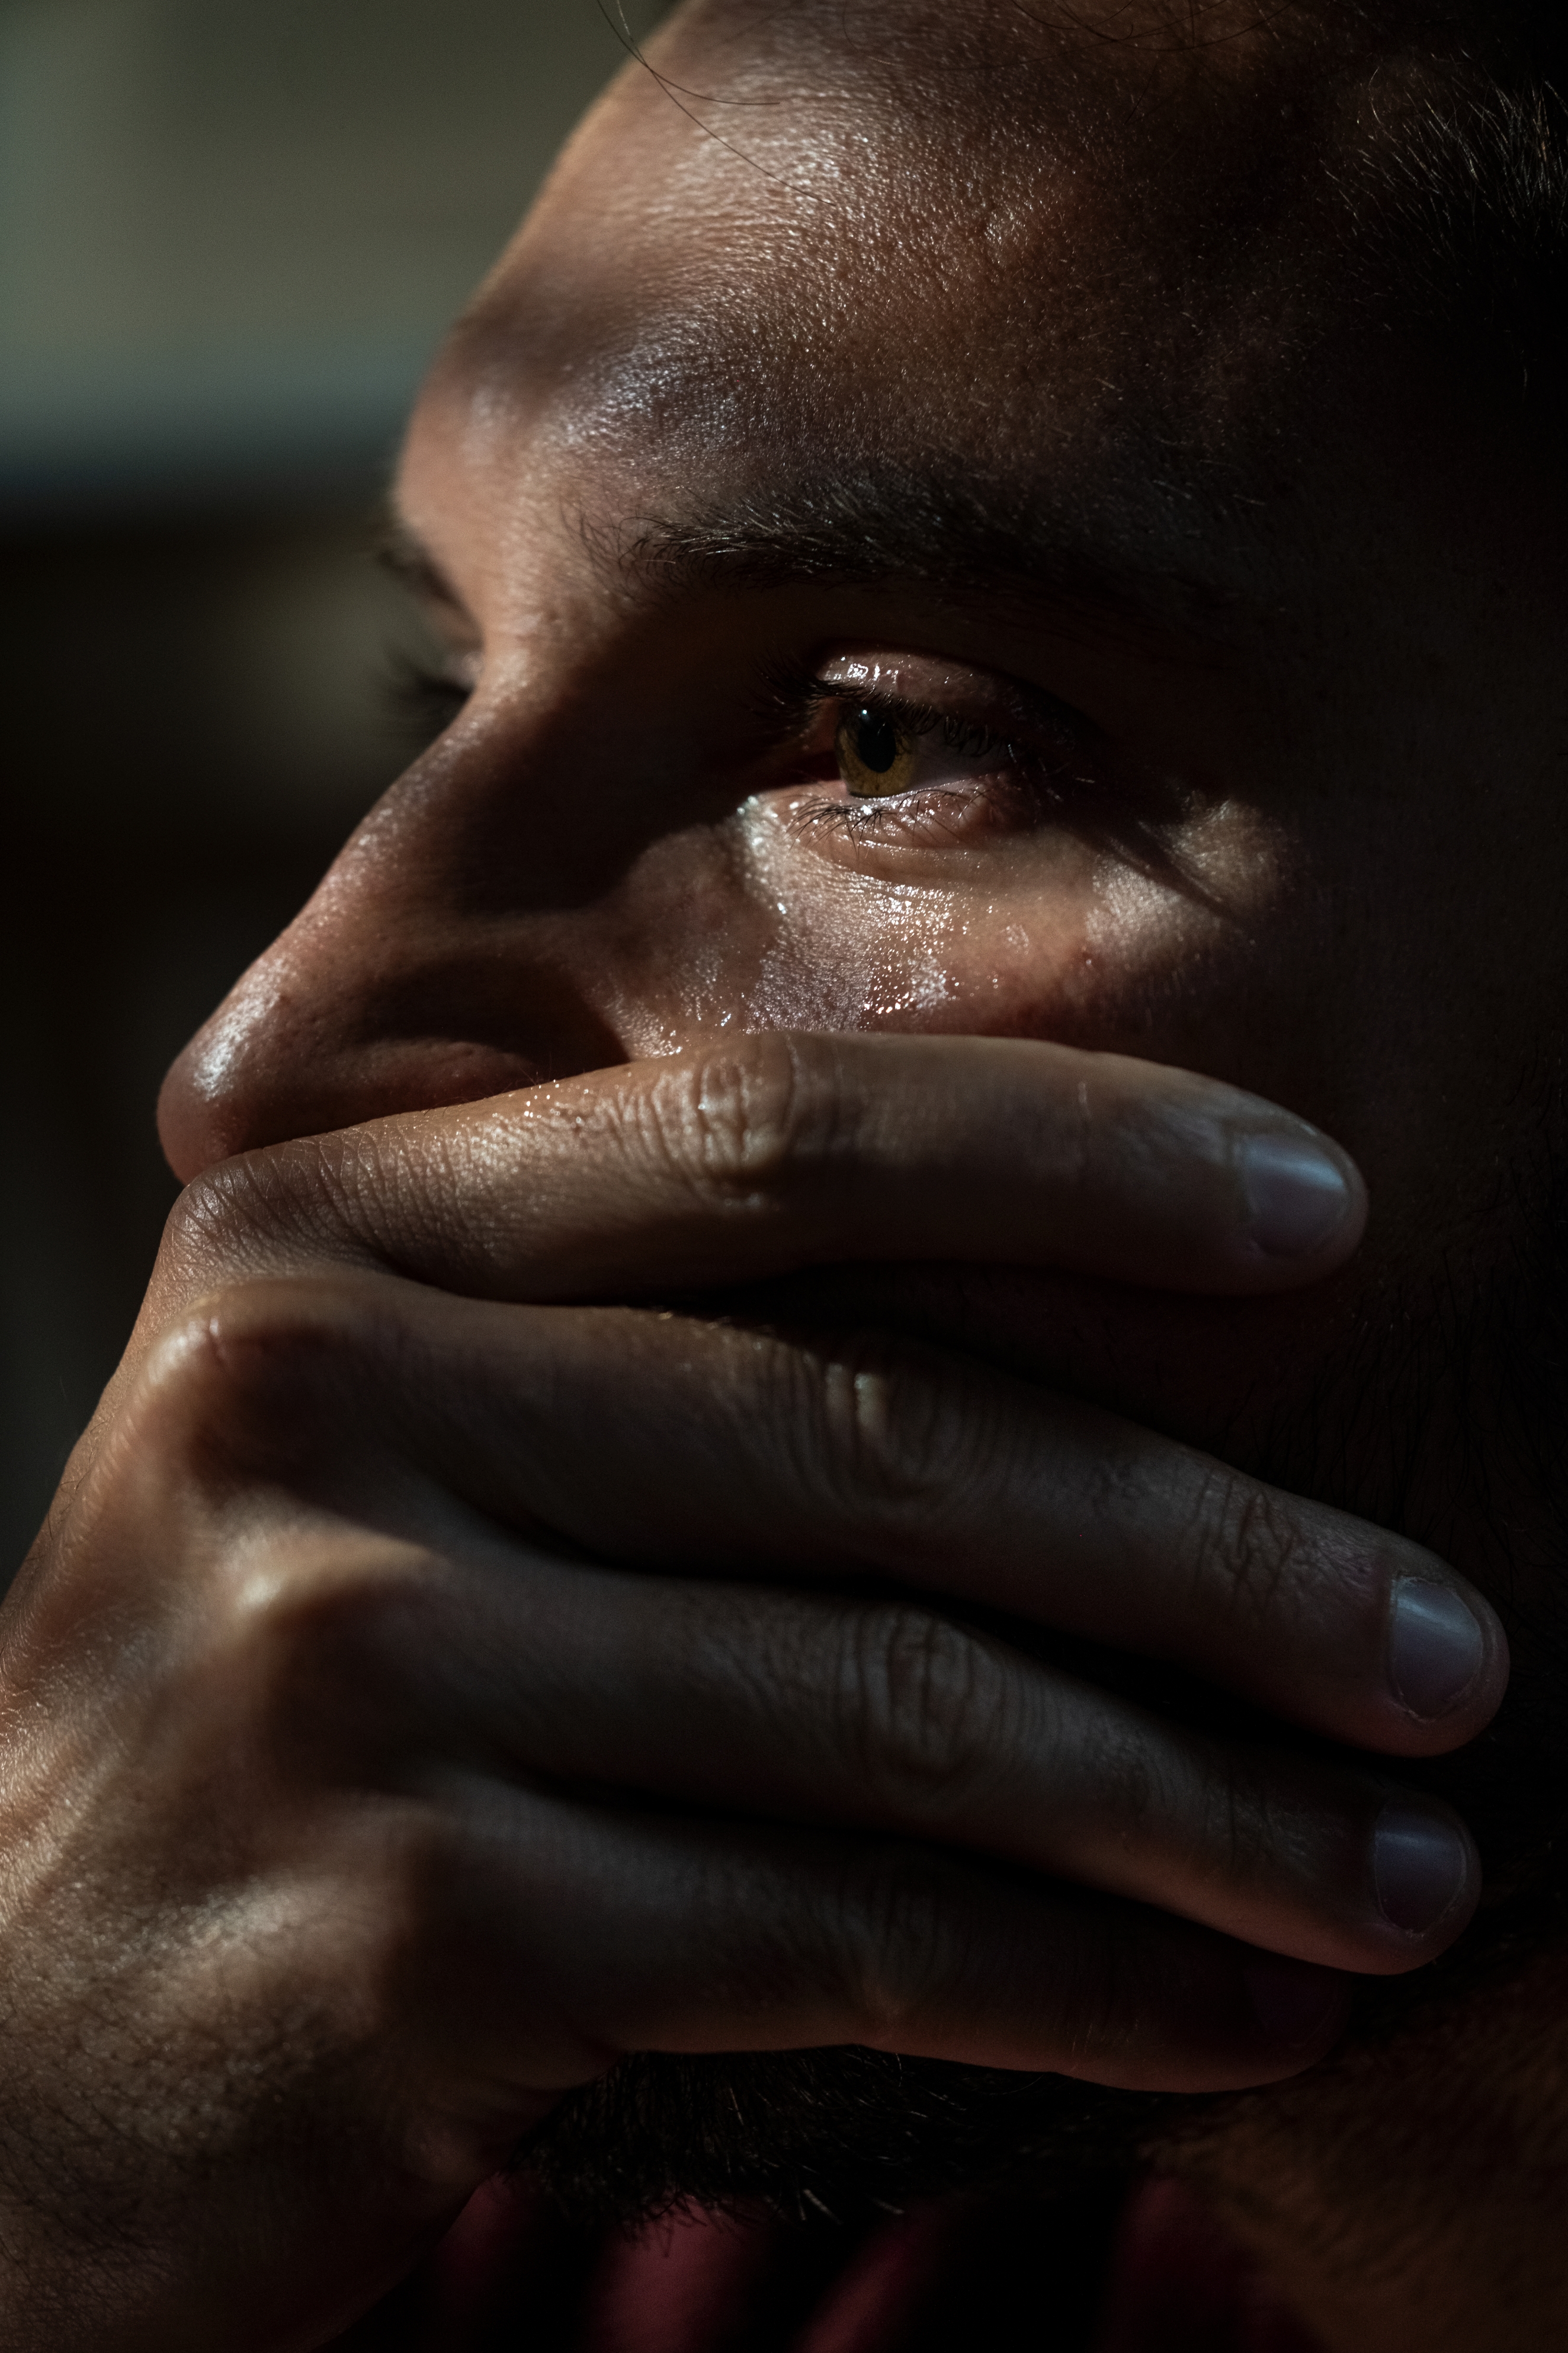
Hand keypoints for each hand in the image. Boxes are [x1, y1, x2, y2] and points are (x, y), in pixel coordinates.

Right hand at [0, 1034, 1505, 2348]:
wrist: (14, 2043)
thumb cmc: (278, 1706)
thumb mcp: (400, 1455)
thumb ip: (639, 1340)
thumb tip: (1092, 1326)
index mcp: (340, 1229)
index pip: (776, 1135)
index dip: (1083, 1153)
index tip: (1332, 1208)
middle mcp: (316, 1394)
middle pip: (878, 1437)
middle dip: (1216, 1553)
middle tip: (1453, 1649)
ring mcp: (342, 1658)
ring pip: (891, 1706)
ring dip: (1200, 1804)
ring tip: (1412, 1872)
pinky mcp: (400, 1925)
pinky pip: (834, 1931)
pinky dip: (1078, 1983)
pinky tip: (1244, 2019)